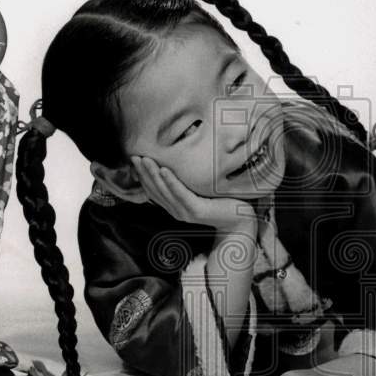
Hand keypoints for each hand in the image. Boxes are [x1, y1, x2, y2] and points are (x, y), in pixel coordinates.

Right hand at [131, 156, 254, 232]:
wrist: (241, 219)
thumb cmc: (222, 201)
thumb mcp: (200, 190)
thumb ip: (188, 183)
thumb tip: (178, 163)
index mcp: (175, 206)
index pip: (153, 190)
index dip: (142, 175)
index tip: (135, 159)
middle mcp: (177, 210)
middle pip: (155, 190)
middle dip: (144, 172)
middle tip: (135, 156)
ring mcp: (185, 212)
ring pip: (165, 191)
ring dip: (153, 174)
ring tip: (145, 160)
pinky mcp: (197, 211)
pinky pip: (181, 194)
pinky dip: (171, 182)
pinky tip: (164, 170)